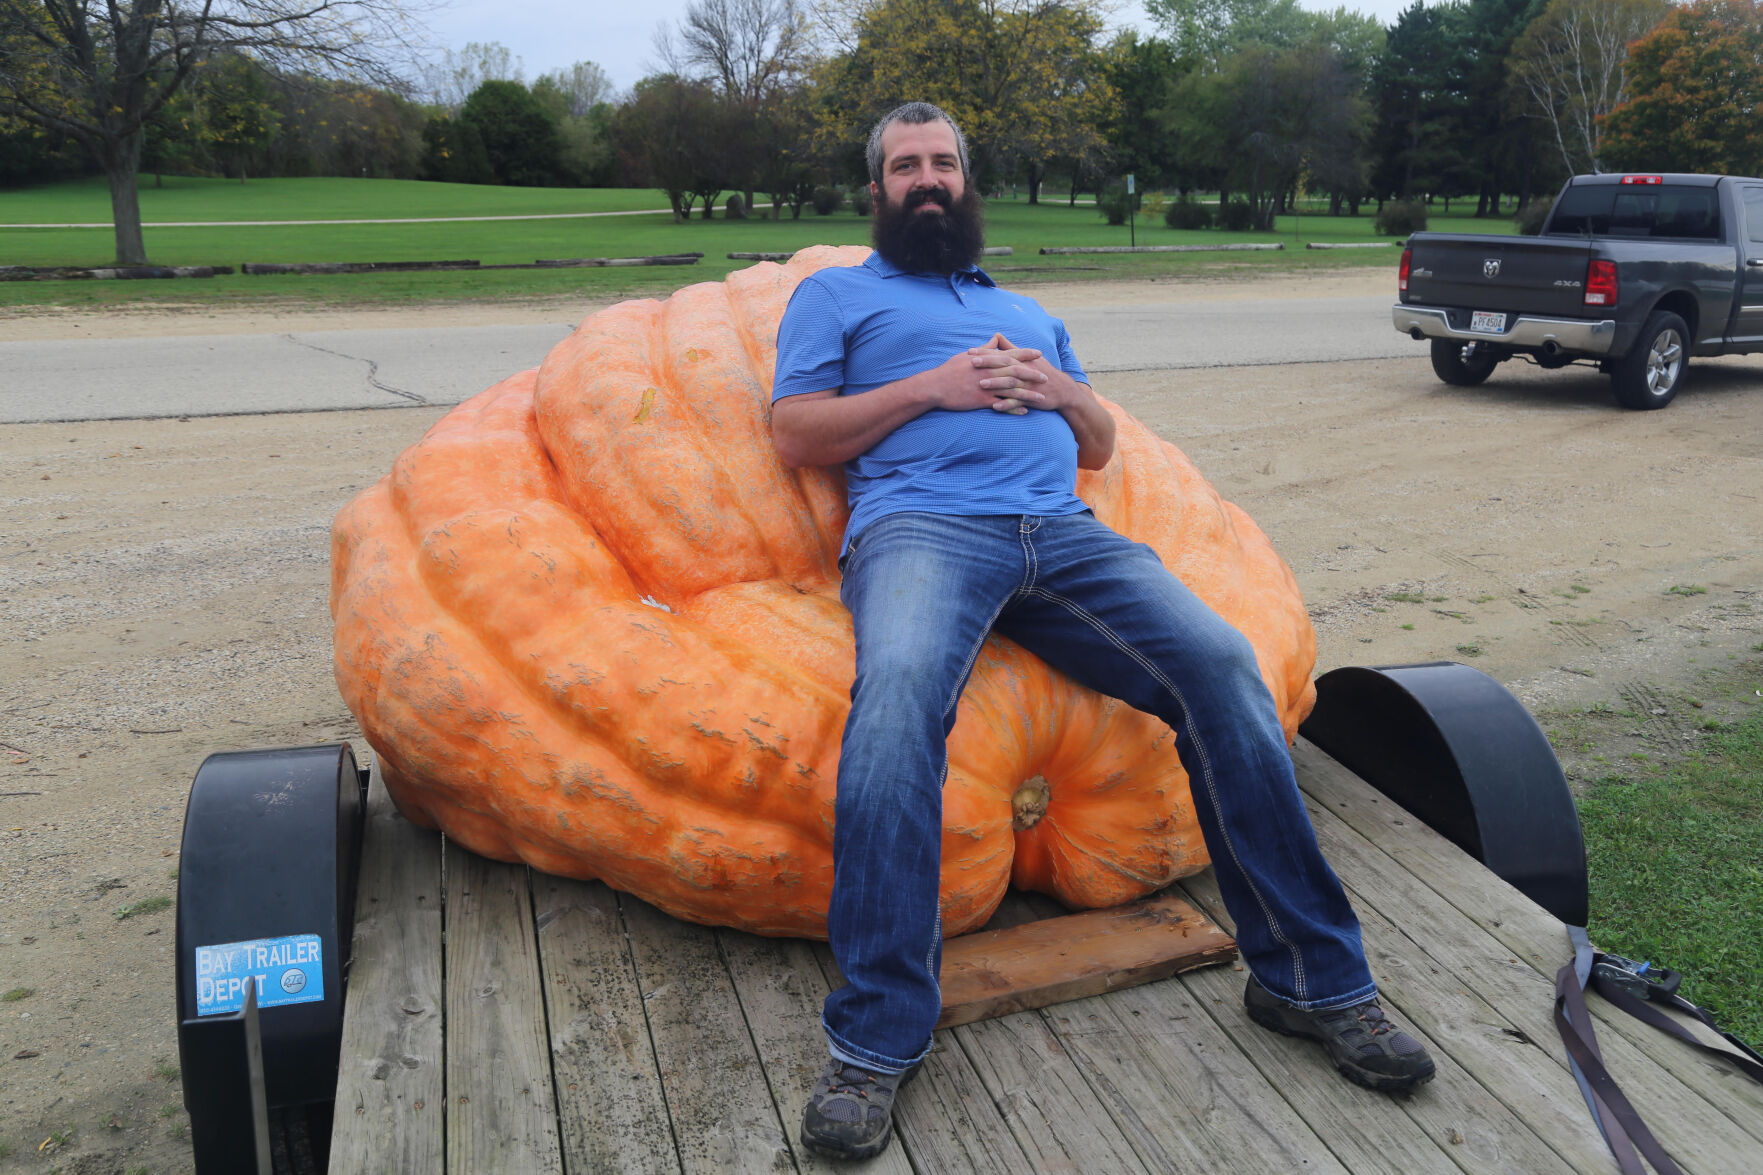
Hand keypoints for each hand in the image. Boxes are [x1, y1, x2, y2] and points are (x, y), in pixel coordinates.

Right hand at [924, 333, 1045, 412]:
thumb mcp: (967, 355)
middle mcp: (989, 372)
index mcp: (986, 360)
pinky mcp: (981, 400)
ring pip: (1012, 390)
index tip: (1039, 353)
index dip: (1026, 354)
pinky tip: (1025, 411)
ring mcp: (986, 386)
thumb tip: (995, 339)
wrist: (935, 386)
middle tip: (1046, 377)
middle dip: (1032, 374)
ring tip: (1041, 398)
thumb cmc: (950, 370)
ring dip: (1028, 394)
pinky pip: (1002, 404)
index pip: (1010, 354)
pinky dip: (1014, 408)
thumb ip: (985, 348)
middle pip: (1016, 372)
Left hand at [969, 333, 1076, 412]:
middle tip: (971, 363)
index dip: (986, 352)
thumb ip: (1011, 348)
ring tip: (980, 384)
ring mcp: (1028, 385)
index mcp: (1022, 360)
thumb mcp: (1028, 358)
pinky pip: (1018, 402)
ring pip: (1011, 383)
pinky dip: (1007, 405)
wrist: (1062, 390)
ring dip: (996, 384)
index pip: (1001, 354)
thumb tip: (996, 335)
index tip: (970, 351)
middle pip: (1005, 365)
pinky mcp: (1032, 399)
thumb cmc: (1042, 372)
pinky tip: (995, 407)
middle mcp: (1025, 371)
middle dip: (988, 364)